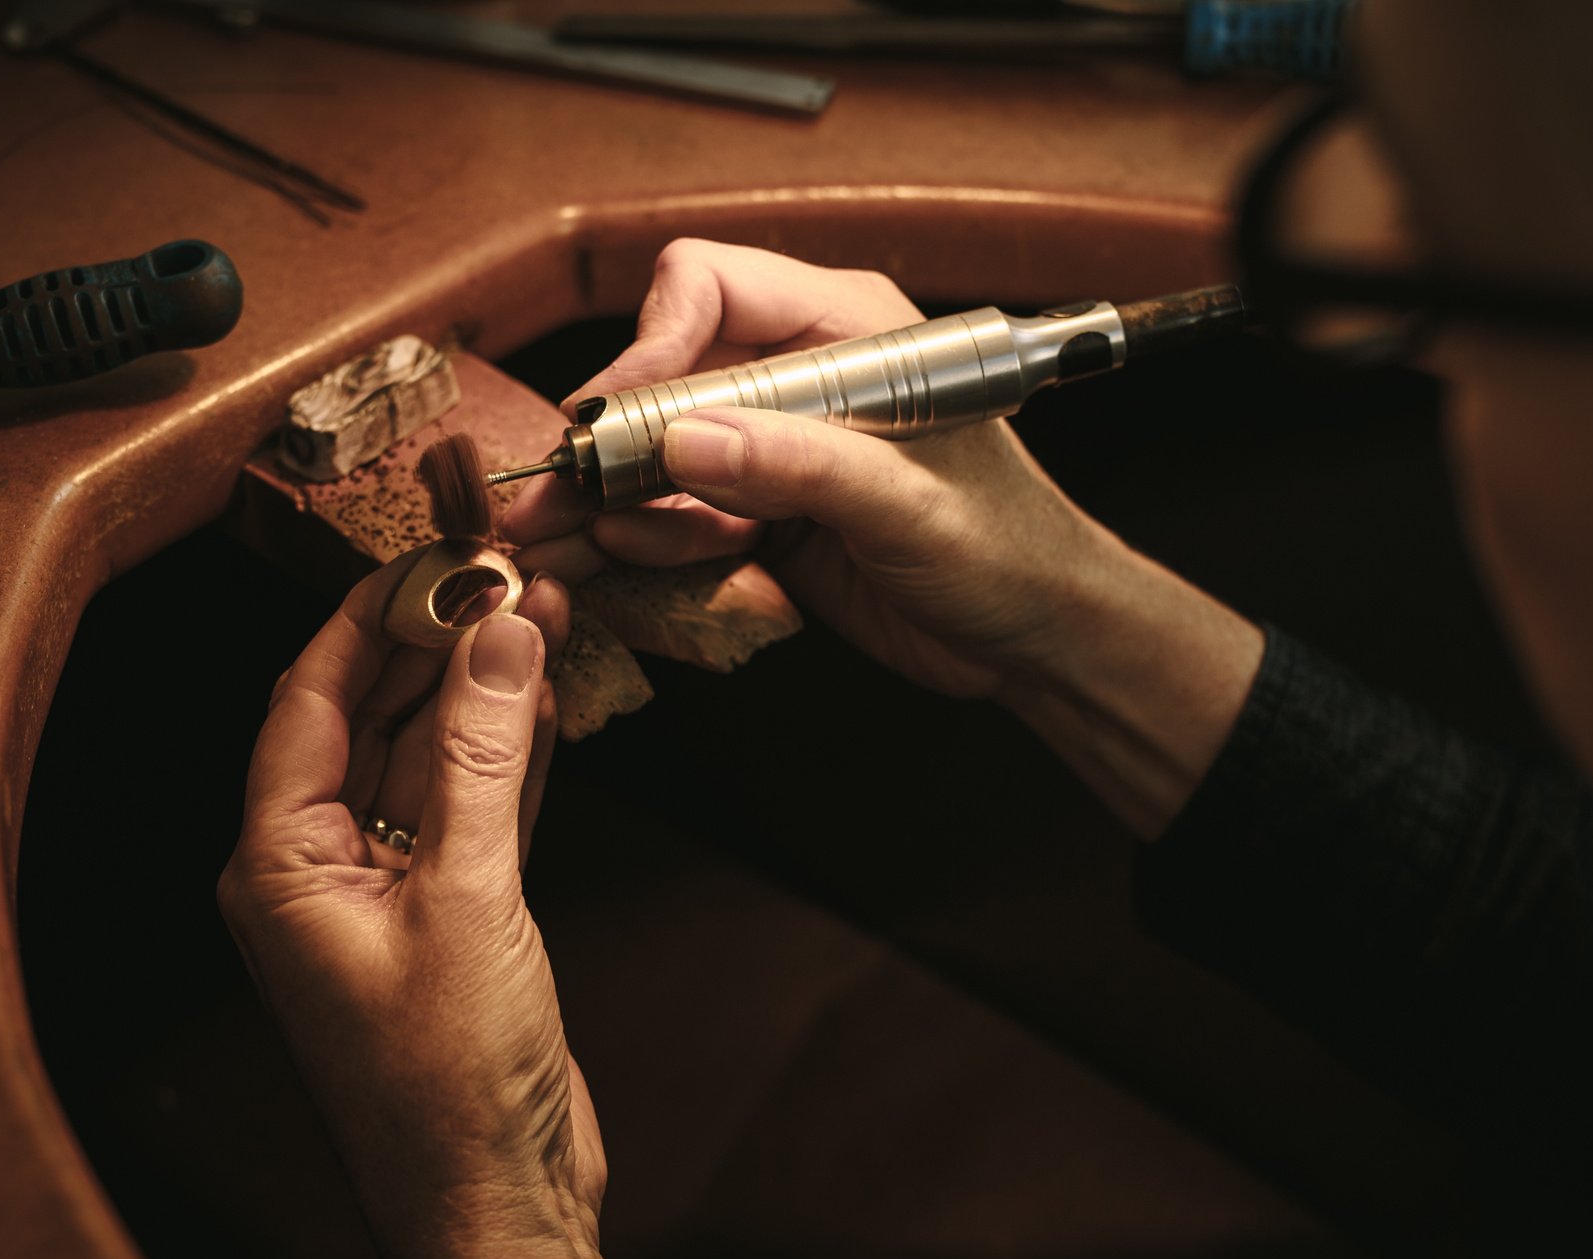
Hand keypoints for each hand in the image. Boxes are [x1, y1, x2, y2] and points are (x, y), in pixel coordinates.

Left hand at [218, 561, 670, 1258]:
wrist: (492, 1195)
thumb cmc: (447, 1076)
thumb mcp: (469, 894)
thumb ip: (483, 753)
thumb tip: (499, 630)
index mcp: (277, 862)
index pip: (307, 699)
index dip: (369, 616)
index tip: (432, 552)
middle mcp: (316, 870)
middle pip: (368, 719)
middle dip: (436, 644)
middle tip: (505, 573)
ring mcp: (386, 894)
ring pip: (427, 760)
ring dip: (480, 693)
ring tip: (541, 613)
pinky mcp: (451, 918)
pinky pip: (470, 809)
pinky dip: (507, 756)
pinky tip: (545, 700)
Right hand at [503, 239, 1265, 837]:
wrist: (1036, 637)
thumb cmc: (1008, 550)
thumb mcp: (910, 506)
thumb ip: (802, 466)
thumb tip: (689, 435)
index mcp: (847, 329)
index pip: (708, 287)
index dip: (649, 347)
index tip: (614, 424)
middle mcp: (800, 375)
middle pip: (663, 374)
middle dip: (610, 443)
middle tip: (556, 502)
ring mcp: (775, 445)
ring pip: (655, 451)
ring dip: (621, 503)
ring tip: (618, 549)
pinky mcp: (761, 510)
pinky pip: (674, 512)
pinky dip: (643, 543)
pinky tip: (634, 565)